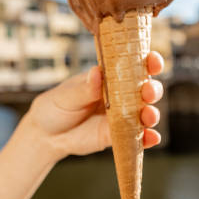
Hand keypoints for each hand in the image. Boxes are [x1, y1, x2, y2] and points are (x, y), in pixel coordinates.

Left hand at [26, 51, 164, 159]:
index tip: (152, 59)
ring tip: (149, 116)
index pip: (133, 65)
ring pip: (145, 113)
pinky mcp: (118, 135)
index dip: (147, 61)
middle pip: (145, 89)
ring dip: (152, 114)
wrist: (46, 135)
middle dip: (152, 89)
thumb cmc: (56, 107)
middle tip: (148, 92)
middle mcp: (121, 95)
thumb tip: (97, 72)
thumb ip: (84, 88)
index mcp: (110, 77)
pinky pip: (137, 137)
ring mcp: (122, 116)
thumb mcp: (66, 95)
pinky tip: (152, 138)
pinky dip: (147, 138)